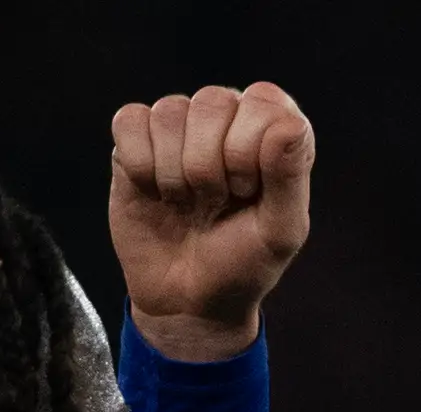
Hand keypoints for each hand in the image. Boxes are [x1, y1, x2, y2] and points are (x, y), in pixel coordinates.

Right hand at [109, 81, 314, 362]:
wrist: (188, 301)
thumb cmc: (242, 263)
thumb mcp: (279, 232)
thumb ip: (290, 177)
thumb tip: (287, 124)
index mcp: (270, 130)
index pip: (262, 101)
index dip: (249, 150)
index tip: (246, 193)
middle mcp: (226, 117)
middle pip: (212, 101)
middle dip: (210, 167)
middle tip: (213, 204)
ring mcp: (180, 126)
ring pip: (169, 112)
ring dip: (174, 172)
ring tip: (185, 203)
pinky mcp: (136, 140)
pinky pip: (130, 121)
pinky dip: (140, 165)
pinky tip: (154, 192)